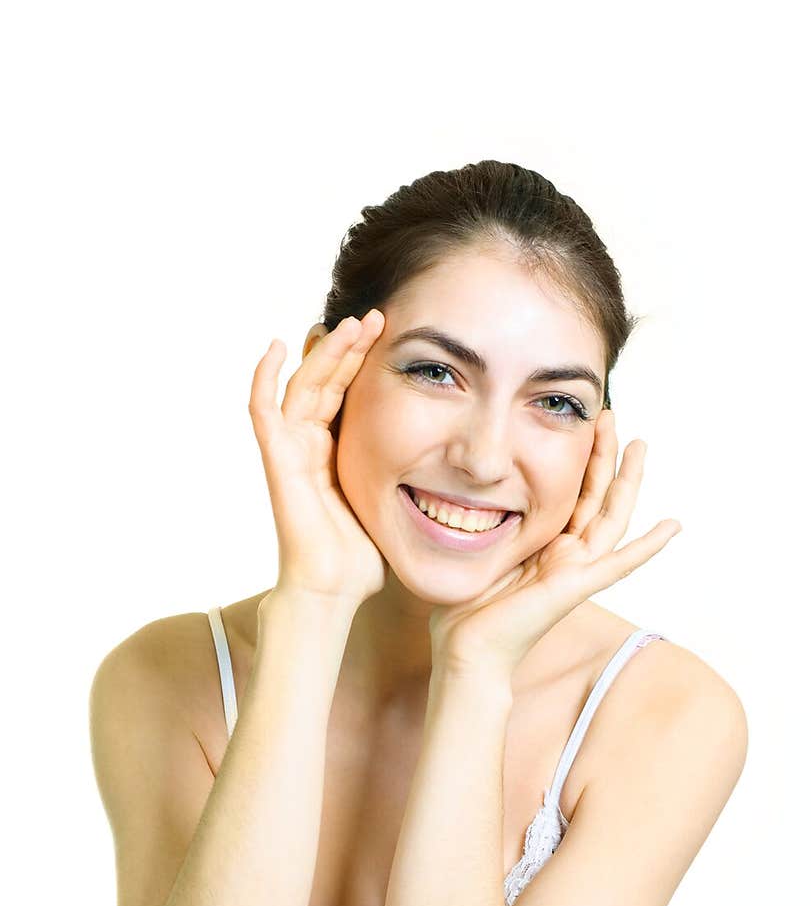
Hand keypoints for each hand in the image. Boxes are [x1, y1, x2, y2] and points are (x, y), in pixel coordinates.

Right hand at [248, 311, 387, 606]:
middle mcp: (309, 446)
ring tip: (352, 323)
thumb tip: (454, 471)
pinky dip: (263, 376)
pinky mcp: (275, 460)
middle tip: (376, 316)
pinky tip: (276, 346)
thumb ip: (407, 481)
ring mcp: (289, 451)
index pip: (348, 394)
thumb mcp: (393, 505)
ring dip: (325, 352)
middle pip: (325, 381)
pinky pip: (262, 410)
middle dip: (349, 347)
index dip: (364, 362)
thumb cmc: (361, 560)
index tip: (393, 334)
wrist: (333, 589)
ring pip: (302, 385)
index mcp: (337, 454)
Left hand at [428, 408, 681, 678]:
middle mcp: (566, 555)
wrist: (467, 650)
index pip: (571, 494)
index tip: (581, 421)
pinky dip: (648, 546)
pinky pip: (619, 564)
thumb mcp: (478, 550)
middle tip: (610, 415)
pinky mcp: (576, 588)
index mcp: (546, 546)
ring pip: (611, 517)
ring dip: (628, 481)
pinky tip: (672, 526)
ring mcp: (576, 571)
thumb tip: (462, 491)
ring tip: (640, 445)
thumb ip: (486, 525)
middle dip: (605, 455)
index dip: (580, 458)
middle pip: (596, 496)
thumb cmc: (465, 610)